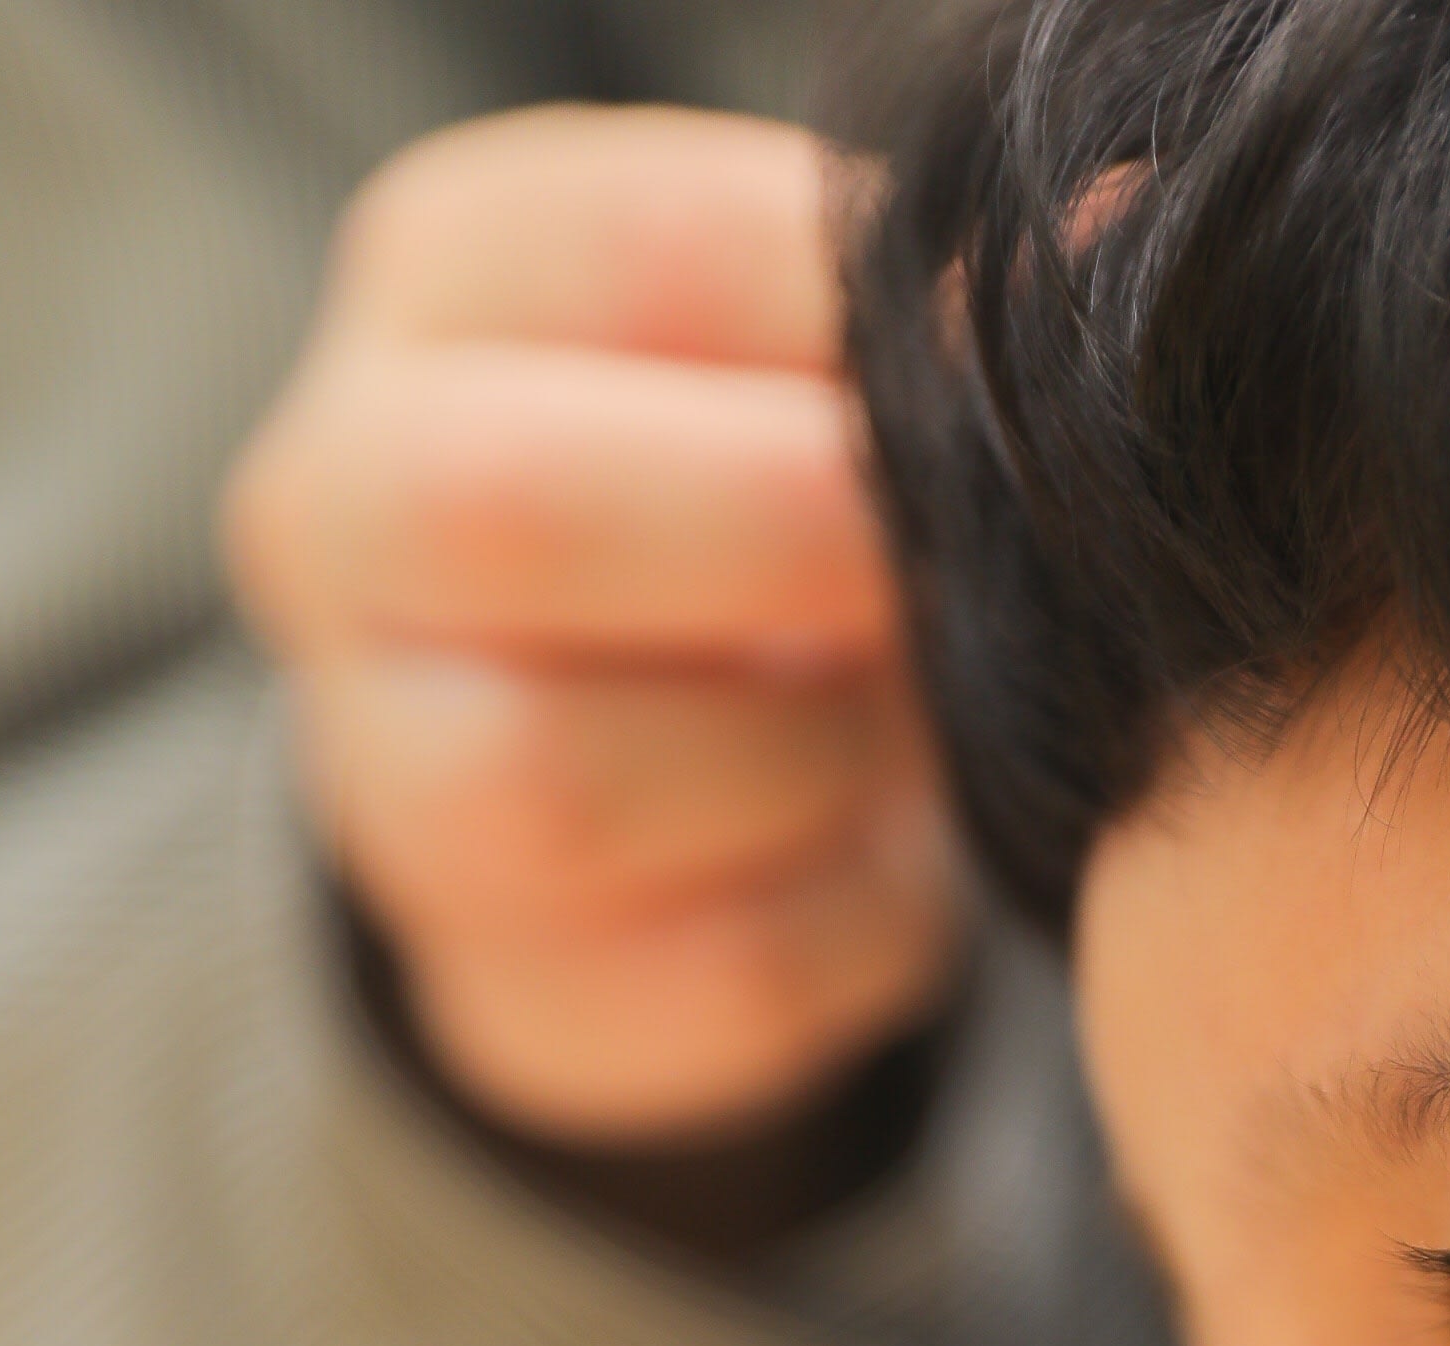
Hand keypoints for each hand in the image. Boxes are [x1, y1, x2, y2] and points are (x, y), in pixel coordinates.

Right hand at [224, 108, 963, 1145]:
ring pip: (568, 785)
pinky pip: (712, 977)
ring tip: (910, 717)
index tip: (995, 381)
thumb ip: (915, 310)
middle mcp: (340, 520)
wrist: (652, 759)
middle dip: (791, 539)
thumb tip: (1109, 246)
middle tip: (944, 570)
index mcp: (437, 286)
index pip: (646, 259)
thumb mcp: (808, 355)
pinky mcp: (505, 996)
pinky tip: (883, 857)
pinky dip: (857, 927)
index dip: (862, 332)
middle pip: (513, 510)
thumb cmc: (752, 495)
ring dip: (816, 757)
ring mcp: (384, 782)